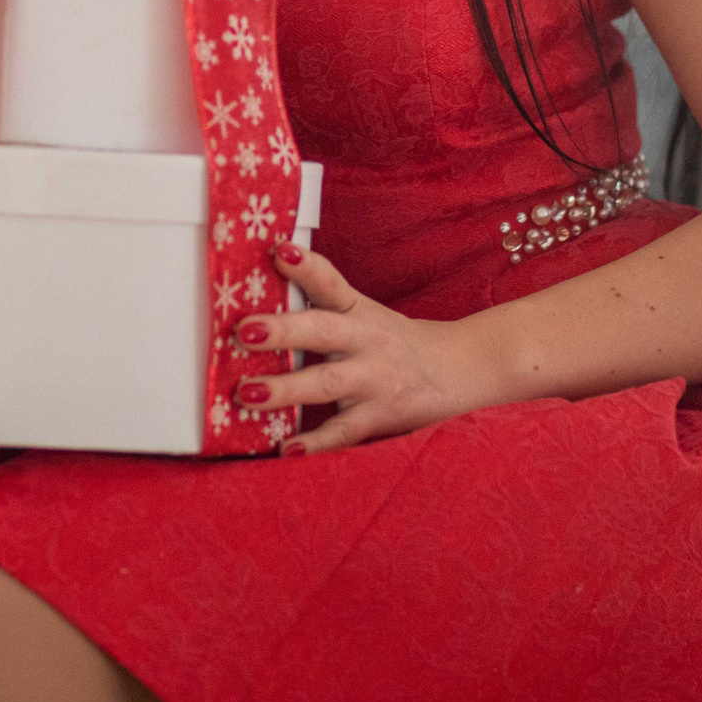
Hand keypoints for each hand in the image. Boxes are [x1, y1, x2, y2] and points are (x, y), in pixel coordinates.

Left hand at [230, 242, 493, 455]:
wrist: (456, 369)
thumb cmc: (392, 341)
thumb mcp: (364, 314)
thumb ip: (321, 303)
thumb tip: (265, 281)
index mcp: (358, 311)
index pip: (330, 284)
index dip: (307, 267)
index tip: (280, 252)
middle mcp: (366, 341)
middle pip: (323, 331)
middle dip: (283, 331)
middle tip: (244, 331)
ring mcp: (373, 380)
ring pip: (328, 382)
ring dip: (286, 388)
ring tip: (247, 393)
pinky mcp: (380, 416)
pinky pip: (344, 431)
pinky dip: (316, 443)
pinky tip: (287, 449)